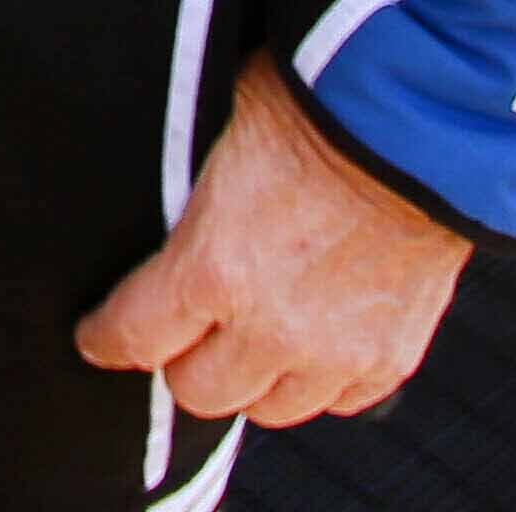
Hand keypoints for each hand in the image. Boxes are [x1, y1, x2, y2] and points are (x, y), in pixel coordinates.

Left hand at [75, 52, 470, 429]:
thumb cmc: (310, 105)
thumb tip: (158, 194)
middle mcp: (271, 327)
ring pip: (269, 409)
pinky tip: (311, 343)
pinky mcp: (391, 359)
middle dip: (181, 362)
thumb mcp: (216, 133)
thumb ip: (185, 192)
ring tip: (249, 339)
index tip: (97, 337)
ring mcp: (336, 351)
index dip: (106, 338)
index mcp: (211, 269)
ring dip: (252, 378)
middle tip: (182, 333)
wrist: (419, 123)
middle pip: (199, 392)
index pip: (133, 338)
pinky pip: (338, 402)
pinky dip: (320, 380)